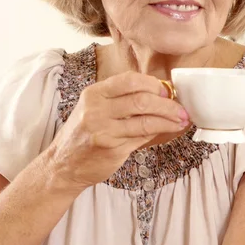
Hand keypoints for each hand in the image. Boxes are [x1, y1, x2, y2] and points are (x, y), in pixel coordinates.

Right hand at [47, 71, 189, 190]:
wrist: (63, 165)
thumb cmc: (84, 135)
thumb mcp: (94, 109)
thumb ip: (121, 100)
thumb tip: (160, 95)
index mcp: (94, 93)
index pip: (130, 80)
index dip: (153, 84)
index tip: (167, 91)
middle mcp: (96, 109)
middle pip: (142, 99)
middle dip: (167, 103)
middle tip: (181, 108)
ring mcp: (103, 129)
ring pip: (146, 120)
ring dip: (169, 119)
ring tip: (182, 120)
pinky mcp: (111, 148)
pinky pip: (142, 136)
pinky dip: (159, 131)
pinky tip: (169, 129)